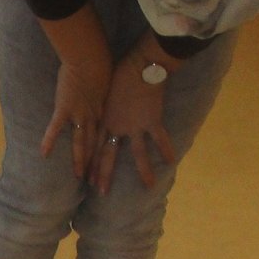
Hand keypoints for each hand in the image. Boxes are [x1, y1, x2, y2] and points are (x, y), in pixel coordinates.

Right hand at [40, 51, 112, 178]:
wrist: (90, 56)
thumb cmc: (100, 60)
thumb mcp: (106, 76)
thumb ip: (102, 86)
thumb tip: (101, 85)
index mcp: (103, 109)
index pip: (105, 134)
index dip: (106, 150)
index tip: (107, 163)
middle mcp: (93, 115)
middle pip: (96, 143)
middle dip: (98, 162)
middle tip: (99, 179)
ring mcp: (79, 113)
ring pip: (81, 141)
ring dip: (81, 160)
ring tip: (80, 176)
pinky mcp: (65, 108)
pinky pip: (56, 128)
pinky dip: (49, 140)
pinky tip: (43, 154)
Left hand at [90, 50, 178, 192]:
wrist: (137, 66)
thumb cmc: (118, 73)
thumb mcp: (105, 92)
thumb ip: (105, 106)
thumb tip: (103, 111)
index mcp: (103, 120)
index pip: (94, 147)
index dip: (90, 163)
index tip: (86, 178)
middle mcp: (116, 127)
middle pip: (107, 155)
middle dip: (103, 175)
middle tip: (99, 191)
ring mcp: (134, 126)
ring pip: (137, 154)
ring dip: (143, 171)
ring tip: (148, 187)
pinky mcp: (151, 121)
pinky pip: (160, 139)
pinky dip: (167, 150)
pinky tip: (172, 163)